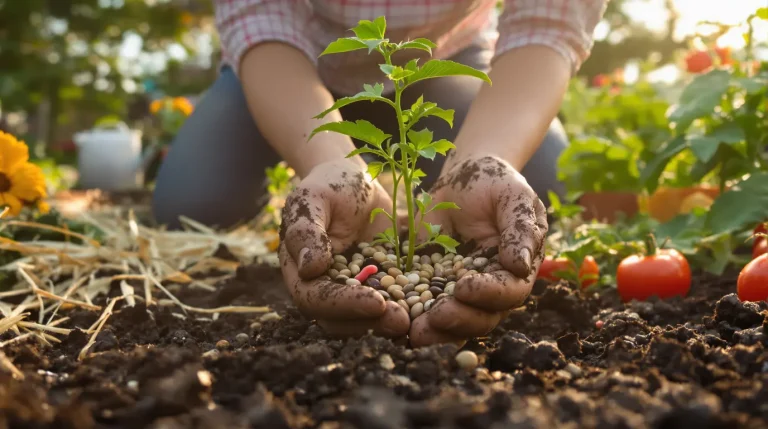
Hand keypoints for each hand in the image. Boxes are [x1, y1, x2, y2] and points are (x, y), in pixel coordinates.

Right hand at [279, 159, 410, 337]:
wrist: (357, 181)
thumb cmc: (328, 185)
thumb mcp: (314, 199)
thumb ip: (306, 232)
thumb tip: (309, 269)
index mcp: (300, 272)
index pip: (316, 299)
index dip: (344, 305)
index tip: (375, 304)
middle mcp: (324, 289)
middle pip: (340, 320)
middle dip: (371, 324)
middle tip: (402, 322)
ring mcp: (353, 292)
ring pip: (364, 321)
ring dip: (388, 325)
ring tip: (416, 321)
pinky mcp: (379, 288)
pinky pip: (390, 305)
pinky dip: (406, 311)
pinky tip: (429, 310)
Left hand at [409, 155, 547, 346]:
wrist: (462, 179)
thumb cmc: (496, 184)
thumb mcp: (514, 198)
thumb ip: (520, 229)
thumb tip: (520, 266)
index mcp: (516, 271)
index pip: (508, 293)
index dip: (489, 294)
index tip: (464, 288)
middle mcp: (490, 290)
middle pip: (480, 317)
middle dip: (459, 320)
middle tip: (436, 316)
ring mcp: (459, 292)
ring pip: (452, 322)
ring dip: (435, 331)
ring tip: (413, 332)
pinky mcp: (430, 286)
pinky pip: (421, 306)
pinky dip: (410, 316)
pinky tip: (393, 321)